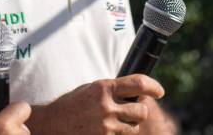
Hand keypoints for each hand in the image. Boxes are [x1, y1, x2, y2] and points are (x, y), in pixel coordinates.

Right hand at [28, 74, 163, 133]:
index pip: (138, 83)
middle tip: (132, 110)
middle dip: (139, 110)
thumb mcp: (90, 90)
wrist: (53, 124)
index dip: (154, 87)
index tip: (160, 91)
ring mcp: (106, 125)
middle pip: (141, 110)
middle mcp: (106, 105)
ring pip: (134, 127)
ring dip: (129, 125)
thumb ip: (111, 90)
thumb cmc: (72, 105)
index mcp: (103, 87)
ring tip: (114, 122)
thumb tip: (136, 90)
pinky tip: (105, 130)